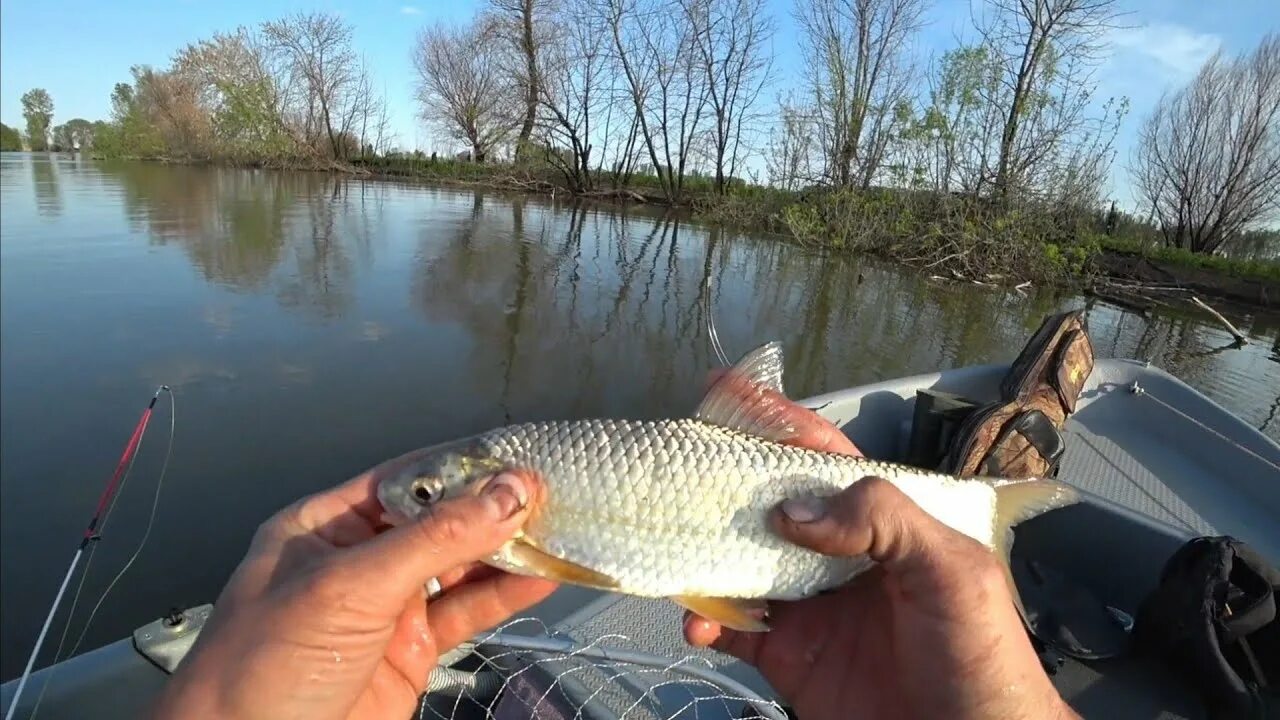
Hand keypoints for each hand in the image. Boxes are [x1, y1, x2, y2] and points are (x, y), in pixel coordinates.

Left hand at [151, 462, 556, 719]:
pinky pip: (464, 614)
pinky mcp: (409, 653)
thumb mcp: (349, 588)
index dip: (462, 466)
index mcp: (325, 526)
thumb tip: (505, 493)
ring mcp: (385, 609)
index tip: (517, 456)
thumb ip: (433, 541)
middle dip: (492, 508)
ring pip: (458, 569)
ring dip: (506, 552)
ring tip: (558, 530)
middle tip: (550, 492)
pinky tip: (539, 578)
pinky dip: (504, 597)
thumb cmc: (260, 669)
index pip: (406, 479)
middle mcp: (357, 561)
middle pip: (438, 521)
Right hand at [683, 411, 1076, 719]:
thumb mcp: (953, 570)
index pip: (824, 461)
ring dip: (703, 552)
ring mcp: (809, 607)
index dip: (780, 426)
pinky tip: (697, 621)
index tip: (730, 396)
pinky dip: (704, 620)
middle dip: (723, 486)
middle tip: (678, 470)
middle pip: (769, 507)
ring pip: (739, 563)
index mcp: (884, 524)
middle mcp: (838, 558)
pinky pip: (732, 629)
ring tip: (675, 544)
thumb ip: (884, 520)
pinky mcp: (789, 658)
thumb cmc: (983, 658)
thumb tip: (792, 510)